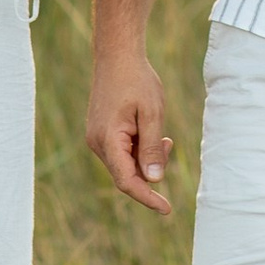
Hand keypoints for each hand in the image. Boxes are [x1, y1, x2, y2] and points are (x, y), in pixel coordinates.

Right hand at [86, 51, 173, 215]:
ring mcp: (97, 138)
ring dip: (146, 157)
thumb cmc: (137, 81)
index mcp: (108, 140)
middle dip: (151, 170)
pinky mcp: (101, 133)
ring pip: (125, 164)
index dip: (147, 197)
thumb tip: (154, 180)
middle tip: (168, 143)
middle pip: (127, 174)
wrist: (117, 56)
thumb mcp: (152, 113)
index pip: (127, 181)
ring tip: (161, 134)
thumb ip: (152, 148)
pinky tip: (150, 130)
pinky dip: (139, 149)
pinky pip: (122, 152)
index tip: (166, 208)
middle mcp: (97, 143)